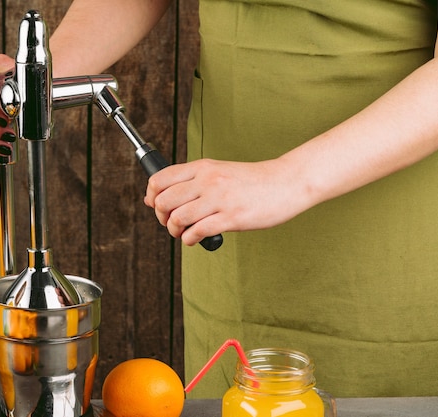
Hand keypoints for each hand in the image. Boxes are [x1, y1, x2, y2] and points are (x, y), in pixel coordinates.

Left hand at [144, 158, 311, 245]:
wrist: (286, 182)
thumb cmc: (252, 181)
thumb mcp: (218, 171)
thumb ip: (192, 181)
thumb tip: (158, 196)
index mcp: (203, 167)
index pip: (160, 179)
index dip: (152, 196)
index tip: (156, 206)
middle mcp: (208, 180)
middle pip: (164, 200)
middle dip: (161, 217)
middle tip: (170, 223)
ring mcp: (219, 199)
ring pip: (177, 218)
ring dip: (175, 230)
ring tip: (183, 232)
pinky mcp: (231, 218)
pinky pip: (197, 232)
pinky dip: (190, 239)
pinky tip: (196, 238)